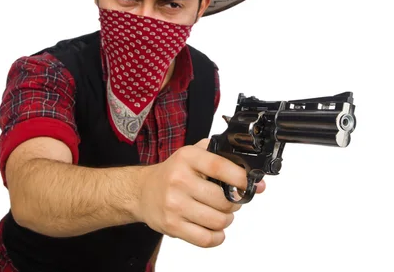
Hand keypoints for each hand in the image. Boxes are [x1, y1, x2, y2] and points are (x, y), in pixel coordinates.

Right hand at [135, 138, 265, 247]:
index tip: (252, 184)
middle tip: (231, 201)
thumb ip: (218, 156)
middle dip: (235, 203)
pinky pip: (206, 238)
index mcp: (187, 158)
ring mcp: (175, 204)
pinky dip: (217, 237)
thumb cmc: (173, 174)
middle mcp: (179, 180)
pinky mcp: (172, 226)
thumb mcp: (191, 155)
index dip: (240, 177)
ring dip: (226, 220)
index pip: (220, 166)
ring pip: (218, 220)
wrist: (142, 191)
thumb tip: (250, 173)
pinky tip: (214, 229)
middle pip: (223, 199)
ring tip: (221, 214)